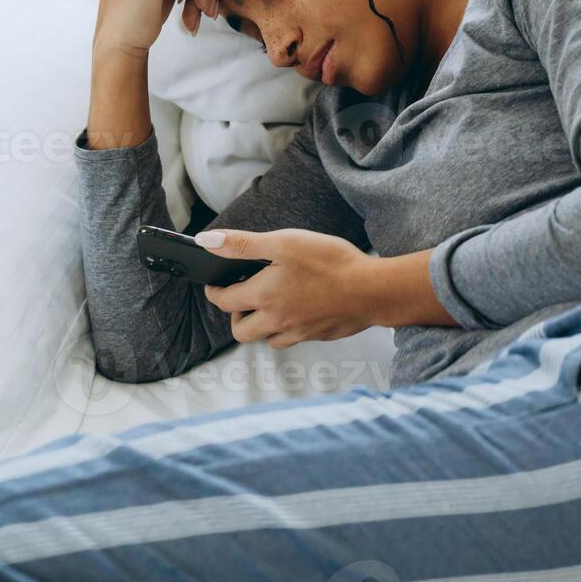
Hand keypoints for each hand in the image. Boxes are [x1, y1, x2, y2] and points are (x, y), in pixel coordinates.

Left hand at [198, 228, 377, 348]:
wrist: (374, 291)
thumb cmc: (331, 263)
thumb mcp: (284, 242)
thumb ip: (243, 244)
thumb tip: (205, 242)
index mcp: (263, 296)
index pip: (224, 301)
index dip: (214, 292)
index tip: (214, 286)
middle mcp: (276, 320)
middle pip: (241, 331)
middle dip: (235, 316)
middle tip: (244, 299)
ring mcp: (299, 332)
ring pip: (268, 339)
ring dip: (262, 326)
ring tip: (271, 306)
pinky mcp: (320, 335)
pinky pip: (294, 339)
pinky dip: (288, 329)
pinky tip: (300, 312)